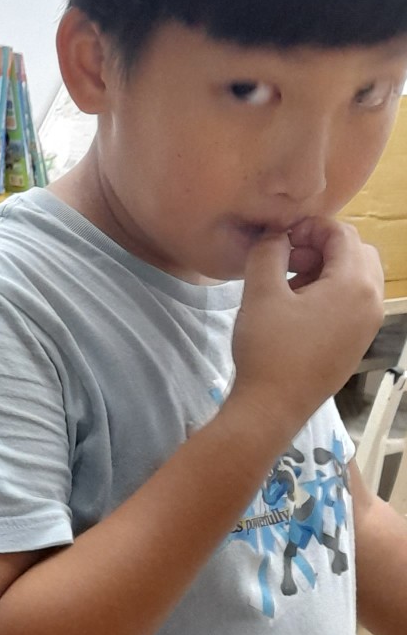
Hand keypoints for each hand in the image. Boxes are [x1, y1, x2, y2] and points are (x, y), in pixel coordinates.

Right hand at [229, 217, 382, 441]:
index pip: (343, 235)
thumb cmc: (268, 349)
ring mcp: (368, 325)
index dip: (310, 228)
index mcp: (355, 284)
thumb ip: (269, 253)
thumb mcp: (260, 293)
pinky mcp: (357, 343)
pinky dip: (331, 294)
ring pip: (357, 279)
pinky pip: (353, 303)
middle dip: (322, 248)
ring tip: (288, 285)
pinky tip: (297, 310)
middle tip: (287, 260)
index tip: (280, 238)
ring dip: (326, 270)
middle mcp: (372, 301)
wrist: (273, 406)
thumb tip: (276, 235)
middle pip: (357, 253)